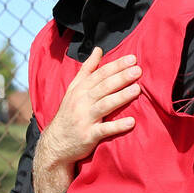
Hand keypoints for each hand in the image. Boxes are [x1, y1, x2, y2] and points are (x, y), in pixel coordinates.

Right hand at [33, 47, 140, 192]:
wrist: (55, 143)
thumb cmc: (69, 113)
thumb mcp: (74, 89)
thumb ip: (87, 69)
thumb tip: (99, 49)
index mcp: (80, 89)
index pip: (100, 74)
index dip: (116, 66)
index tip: (132, 59)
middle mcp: (81, 102)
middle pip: (103, 87)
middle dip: (121, 77)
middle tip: (138, 70)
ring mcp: (84, 119)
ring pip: (104, 105)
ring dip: (121, 97)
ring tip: (137, 90)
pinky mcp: (88, 136)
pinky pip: (104, 130)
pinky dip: (117, 126)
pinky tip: (131, 122)